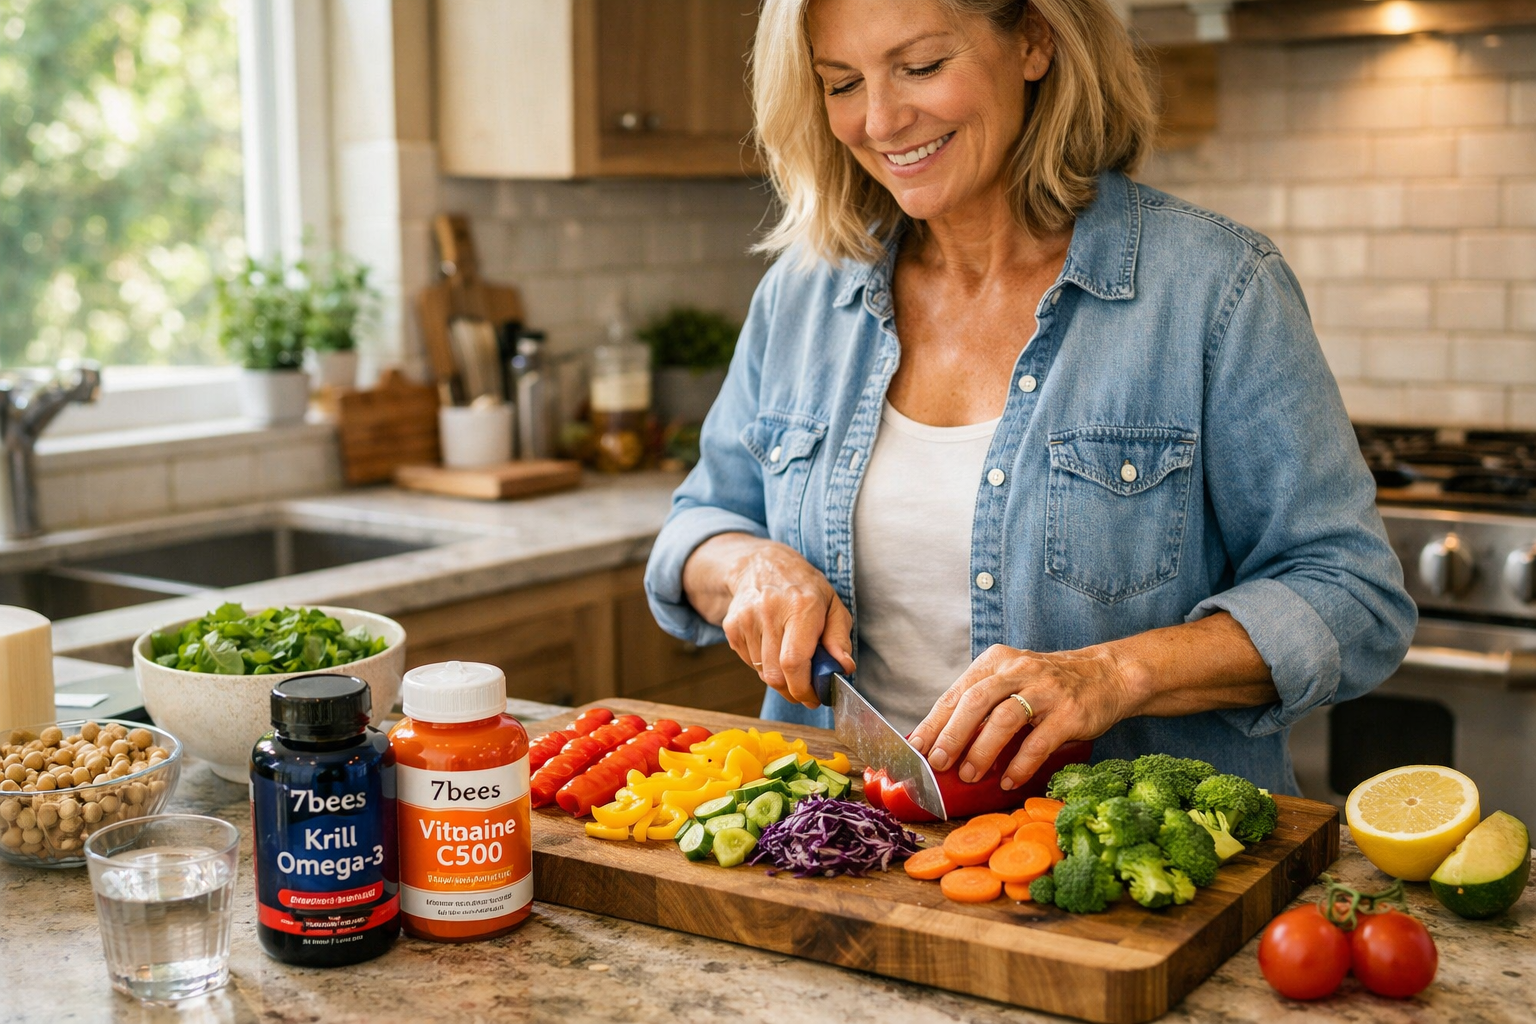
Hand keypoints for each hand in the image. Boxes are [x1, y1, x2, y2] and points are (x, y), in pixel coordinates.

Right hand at [704, 537, 853, 706]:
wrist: (760, 565)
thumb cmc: (803, 587)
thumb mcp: (832, 605)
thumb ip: (839, 638)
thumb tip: (844, 667)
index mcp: (801, 606)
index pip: (794, 662)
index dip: (803, 688)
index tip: (814, 697)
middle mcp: (770, 612)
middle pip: (775, 674)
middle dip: (792, 691)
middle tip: (805, 690)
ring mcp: (746, 620)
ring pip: (762, 672)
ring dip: (779, 677)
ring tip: (789, 659)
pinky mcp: (732, 627)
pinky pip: (749, 663)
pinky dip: (763, 665)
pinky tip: (772, 646)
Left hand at [907, 644, 1142, 789]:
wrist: (1107, 674)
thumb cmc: (1048, 685)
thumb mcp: (1012, 680)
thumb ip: (982, 702)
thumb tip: (940, 740)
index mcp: (997, 661)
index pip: (957, 692)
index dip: (934, 722)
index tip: (917, 748)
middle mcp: (1019, 670)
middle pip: (976, 701)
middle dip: (952, 734)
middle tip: (938, 763)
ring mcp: (1046, 690)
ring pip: (1005, 719)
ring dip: (983, 751)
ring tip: (969, 775)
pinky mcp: (1070, 712)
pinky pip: (1039, 742)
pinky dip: (1020, 765)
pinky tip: (1008, 781)